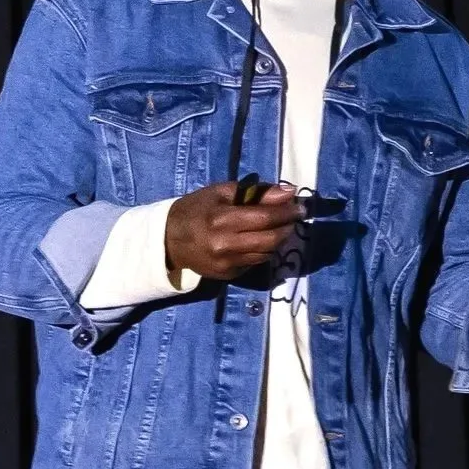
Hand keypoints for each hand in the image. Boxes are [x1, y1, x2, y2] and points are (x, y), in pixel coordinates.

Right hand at [165, 181, 302, 279]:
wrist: (169, 240)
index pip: (264, 217)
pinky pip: (255, 262)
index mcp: (222, 220)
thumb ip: (255, 193)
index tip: (299, 207)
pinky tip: (263, 240)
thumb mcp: (221, 193)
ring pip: (266, 253)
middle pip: (270, 239)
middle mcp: (225, 245)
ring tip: (281, 227)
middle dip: (287, 227)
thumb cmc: (195, 209)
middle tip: (295, 218)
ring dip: (279, 240)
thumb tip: (287, 193)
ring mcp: (227, 264)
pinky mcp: (228, 275)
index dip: (286, 212)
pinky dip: (264, 250)